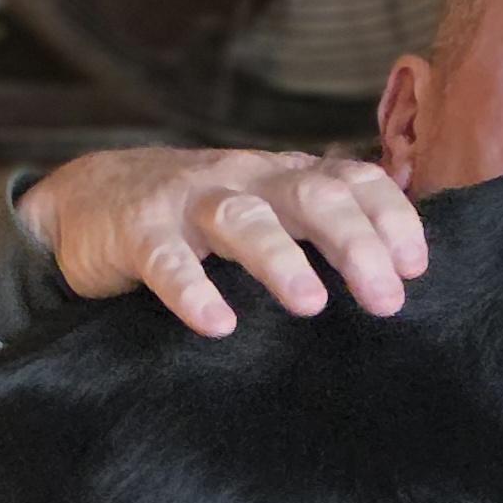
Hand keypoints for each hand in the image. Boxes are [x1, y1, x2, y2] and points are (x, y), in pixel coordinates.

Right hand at [14, 146, 427, 337]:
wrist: (86, 203)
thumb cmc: (190, 222)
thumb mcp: (259, 214)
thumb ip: (311, 232)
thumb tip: (387, 277)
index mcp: (279, 177)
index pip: (349, 179)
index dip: (388, 215)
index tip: (416, 265)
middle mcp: (243, 180)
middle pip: (310, 195)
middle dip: (354, 243)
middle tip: (386, 298)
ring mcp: (188, 202)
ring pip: (243, 218)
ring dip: (280, 259)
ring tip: (311, 304)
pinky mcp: (139, 233)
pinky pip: (169, 261)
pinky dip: (193, 291)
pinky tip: (218, 325)